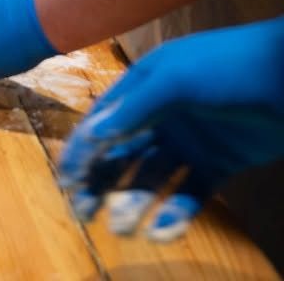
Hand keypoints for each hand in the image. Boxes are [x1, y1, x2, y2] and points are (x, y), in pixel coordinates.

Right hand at [58, 17, 283, 240]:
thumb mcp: (176, 78)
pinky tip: (162, 230)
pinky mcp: (219, 163)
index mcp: (143, 87)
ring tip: (122, 228)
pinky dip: (176, 212)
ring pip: (152, 176)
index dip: (83, 151)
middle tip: (85, 213)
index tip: (68, 182)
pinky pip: (191, 192)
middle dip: (101, 181)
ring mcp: (189, 141)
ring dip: (135, 201)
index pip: (103, 122)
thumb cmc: (228, 65)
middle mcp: (160, 115)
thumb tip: (94, 135)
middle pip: (121, 153)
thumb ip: (136, 107)